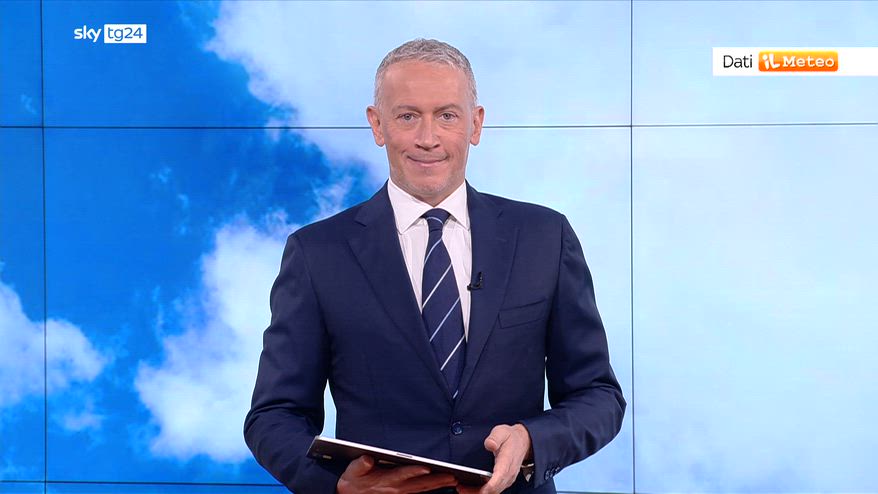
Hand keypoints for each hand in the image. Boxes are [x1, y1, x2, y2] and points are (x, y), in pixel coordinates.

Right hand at [337, 455, 458, 493]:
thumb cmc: (353, 481)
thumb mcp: (353, 471)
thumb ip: (361, 464)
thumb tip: (367, 458)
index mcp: (386, 480)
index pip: (403, 474)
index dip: (415, 471)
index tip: (427, 467)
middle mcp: (396, 487)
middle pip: (419, 483)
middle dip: (437, 479)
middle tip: (453, 476)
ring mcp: (400, 492)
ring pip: (422, 488)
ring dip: (438, 484)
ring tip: (453, 479)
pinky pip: (420, 492)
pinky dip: (431, 489)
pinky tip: (441, 485)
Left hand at [458, 424, 532, 493]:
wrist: (523, 441)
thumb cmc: (510, 437)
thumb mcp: (502, 432)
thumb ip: (495, 438)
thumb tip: (489, 444)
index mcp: (507, 461)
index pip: (500, 477)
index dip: (490, 486)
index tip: (480, 490)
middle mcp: (509, 473)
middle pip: (495, 489)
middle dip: (478, 492)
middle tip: (461, 489)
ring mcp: (508, 478)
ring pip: (494, 492)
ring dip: (479, 493)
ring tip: (463, 489)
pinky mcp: (505, 481)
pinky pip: (495, 490)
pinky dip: (484, 492)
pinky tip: (472, 489)